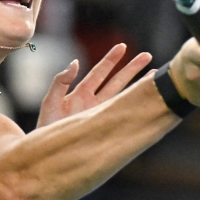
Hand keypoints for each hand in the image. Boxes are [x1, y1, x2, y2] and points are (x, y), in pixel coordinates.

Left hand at [37, 44, 151, 126]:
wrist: (48, 153)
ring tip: (154, 75)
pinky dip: (134, 107)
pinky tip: (146, 102)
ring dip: (137, 85)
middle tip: (147, 56)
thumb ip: (60, 81)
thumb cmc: (46, 127)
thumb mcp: (50, 101)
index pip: (99, 72)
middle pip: (116, 81)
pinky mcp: (105, 127)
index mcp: (81, 93)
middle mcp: (94, 102)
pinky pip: (121, 115)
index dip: (111, 60)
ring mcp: (100, 115)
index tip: (122, 46)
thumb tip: (75, 62)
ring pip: (122, 96)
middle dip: (132, 69)